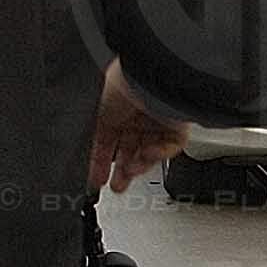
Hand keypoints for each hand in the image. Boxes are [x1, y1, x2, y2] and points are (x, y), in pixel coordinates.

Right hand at [88, 60, 188, 194]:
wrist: (150, 80)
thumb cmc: (121, 89)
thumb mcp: (98, 118)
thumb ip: (96, 142)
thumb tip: (89, 162)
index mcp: (117, 112)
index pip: (109, 143)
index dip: (102, 163)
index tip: (97, 180)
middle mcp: (137, 118)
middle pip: (130, 152)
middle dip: (123, 172)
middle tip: (116, 186)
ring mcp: (158, 123)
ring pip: (149, 154)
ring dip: (138, 167)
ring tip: (129, 174)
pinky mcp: (177, 126)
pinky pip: (168, 149)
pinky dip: (157, 155)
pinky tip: (147, 154)